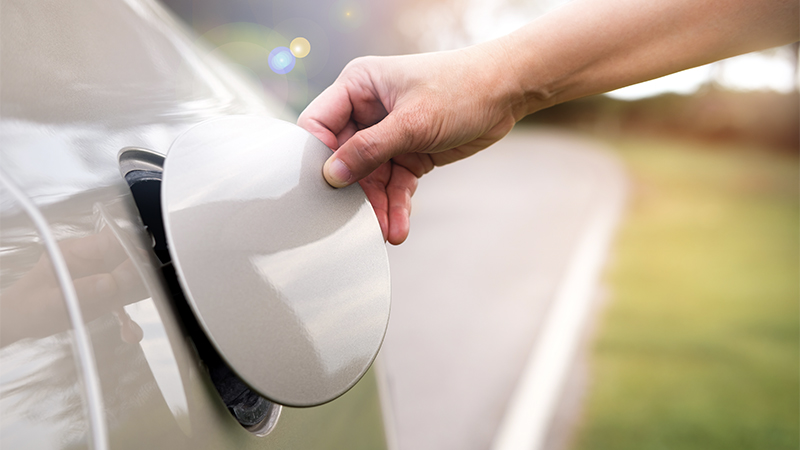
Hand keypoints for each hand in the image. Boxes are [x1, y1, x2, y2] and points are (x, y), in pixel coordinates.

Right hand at [298, 40, 522, 243]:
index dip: (315, 157)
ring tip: (385, 232)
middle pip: (344, 158)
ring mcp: (387, 134)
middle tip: (355, 221)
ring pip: (370, 178)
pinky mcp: (408, 153)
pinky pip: (393, 185)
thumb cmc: (461, 88)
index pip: (318, 124)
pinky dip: (396, 205)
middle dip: (353, 192)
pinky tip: (399, 227)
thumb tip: (332, 175)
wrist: (507, 93)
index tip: (319, 190)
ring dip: (377, 206)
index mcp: (358, 86)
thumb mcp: (412, 121)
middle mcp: (367, 110)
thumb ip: (370, 149)